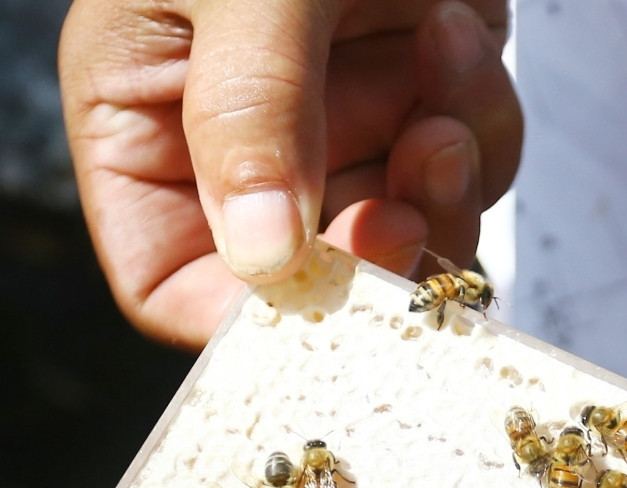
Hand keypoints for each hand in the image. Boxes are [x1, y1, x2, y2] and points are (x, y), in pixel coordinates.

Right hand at [61, 0, 521, 346]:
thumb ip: (251, 114)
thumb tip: (266, 262)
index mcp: (146, 118)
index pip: (175, 282)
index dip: (250, 319)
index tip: (326, 301)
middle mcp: (241, 140)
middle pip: (314, 280)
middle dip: (379, 253)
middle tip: (411, 209)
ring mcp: (339, 118)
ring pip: (409, 231)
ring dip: (447, 179)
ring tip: (439, 73)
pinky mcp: (421, 89)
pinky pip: (469, 160)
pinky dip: (480, 113)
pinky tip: (454, 25)